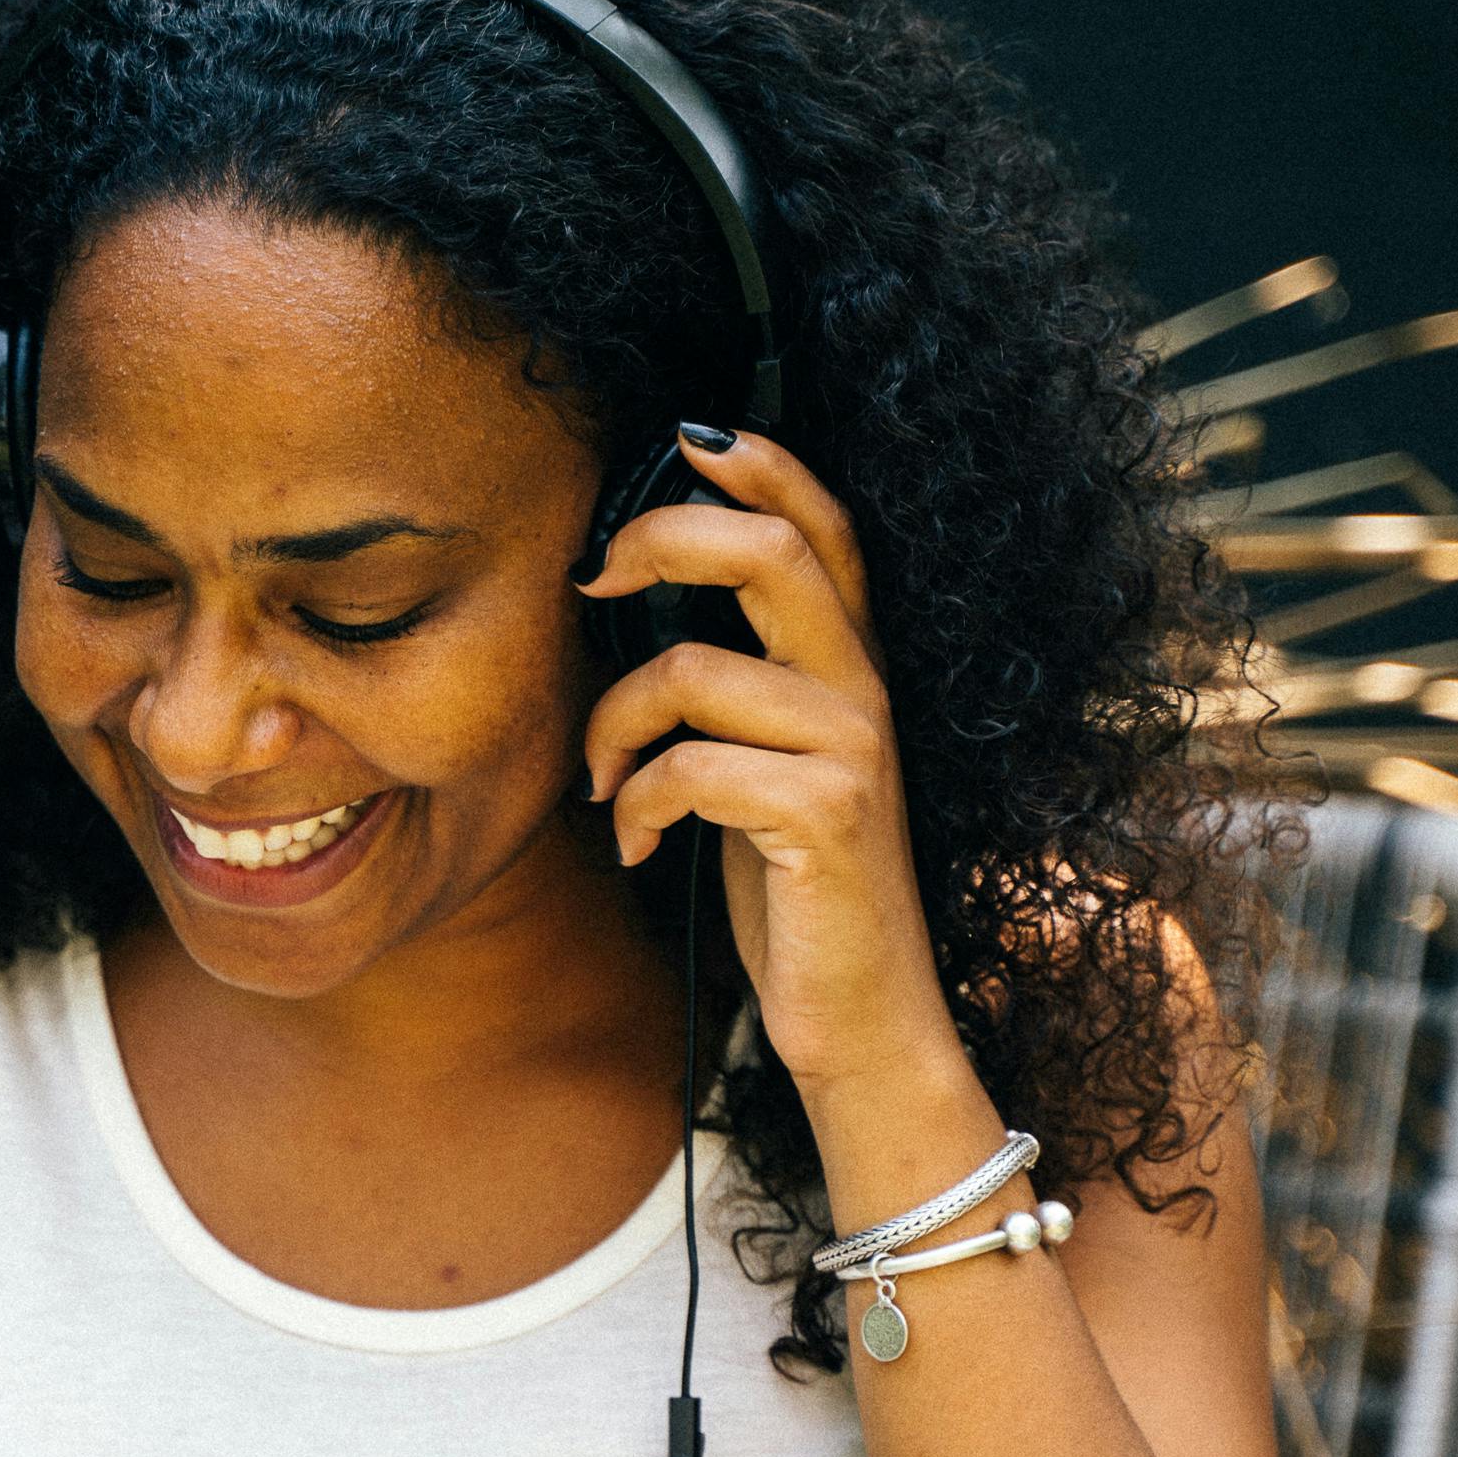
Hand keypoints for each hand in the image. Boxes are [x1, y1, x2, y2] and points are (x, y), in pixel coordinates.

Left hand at [576, 428, 964, 1112]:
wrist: (864, 1021)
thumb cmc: (796, 894)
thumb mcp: (761, 769)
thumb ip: (733, 689)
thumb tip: (634, 606)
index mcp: (852, 667)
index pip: (825, 528)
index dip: (763, 463)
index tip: (686, 435)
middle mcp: (864, 690)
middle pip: (771, 550)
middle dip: (662, 540)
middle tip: (593, 581)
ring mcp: (852, 749)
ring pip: (696, 668)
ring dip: (614, 722)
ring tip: (604, 781)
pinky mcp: (825, 815)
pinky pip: (689, 766)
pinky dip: (639, 804)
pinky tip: (641, 845)